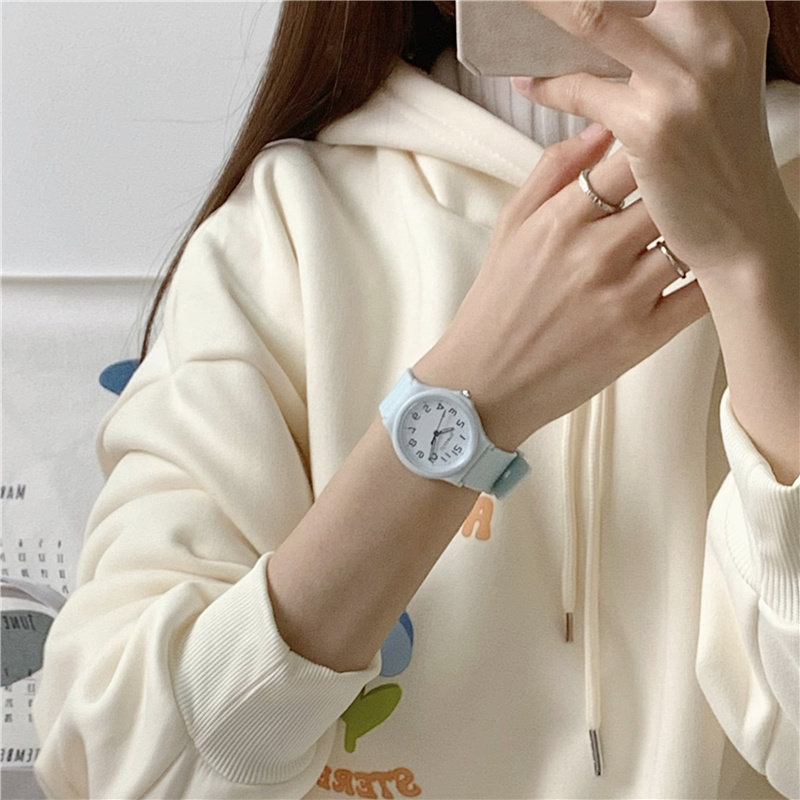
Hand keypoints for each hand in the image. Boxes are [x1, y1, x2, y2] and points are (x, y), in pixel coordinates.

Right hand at [413, 125, 708, 449]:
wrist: (486, 381)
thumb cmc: (498, 301)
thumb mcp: (510, 225)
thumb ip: (553, 170)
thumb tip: (603, 126)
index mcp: (561, 220)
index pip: (630, 156)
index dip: (652, 145)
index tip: (658, 148)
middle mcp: (596, 254)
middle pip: (670, 193)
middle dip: (681, 185)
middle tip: (686, 185)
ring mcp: (623, 297)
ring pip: (689, 239)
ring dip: (694, 229)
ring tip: (694, 225)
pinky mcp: (643, 337)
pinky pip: (698, 295)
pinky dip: (708, 275)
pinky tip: (703, 266)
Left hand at [512, 1, 785, 274]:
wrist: (743, 228)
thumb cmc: (723, 159)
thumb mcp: (721, 80)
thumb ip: (688, 36)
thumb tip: (633, 13)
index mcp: (736, 18)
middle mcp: (717, 37)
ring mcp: (685, 79)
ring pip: (596, 18)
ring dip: (546, 8)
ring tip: (520, 2)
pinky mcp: (653, 124)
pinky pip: (582, 89)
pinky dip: (548, 85)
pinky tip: (528, 83)